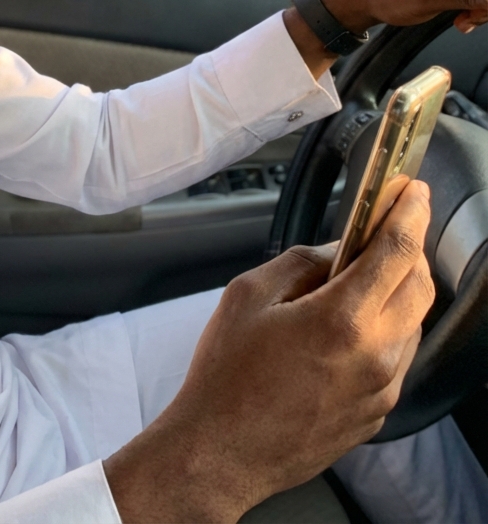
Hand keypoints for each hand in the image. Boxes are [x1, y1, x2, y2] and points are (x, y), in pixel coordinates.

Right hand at [103, 181, 433, 523]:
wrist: (221, 451)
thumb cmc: (226, 375)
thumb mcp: (248, 294)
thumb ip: (301, 262)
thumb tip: (338, 251)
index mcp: (342, 320)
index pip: (398, 251)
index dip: (410, 212)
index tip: (415, 191)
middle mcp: (375, 356)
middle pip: (420, 285)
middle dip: (411, 247)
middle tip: (387, 227)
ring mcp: (380, 389)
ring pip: (413, 322)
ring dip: (399, 289)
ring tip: (361, 277)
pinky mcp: (376, 412)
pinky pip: (397, 357)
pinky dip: (386, 327)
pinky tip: (350, 323)